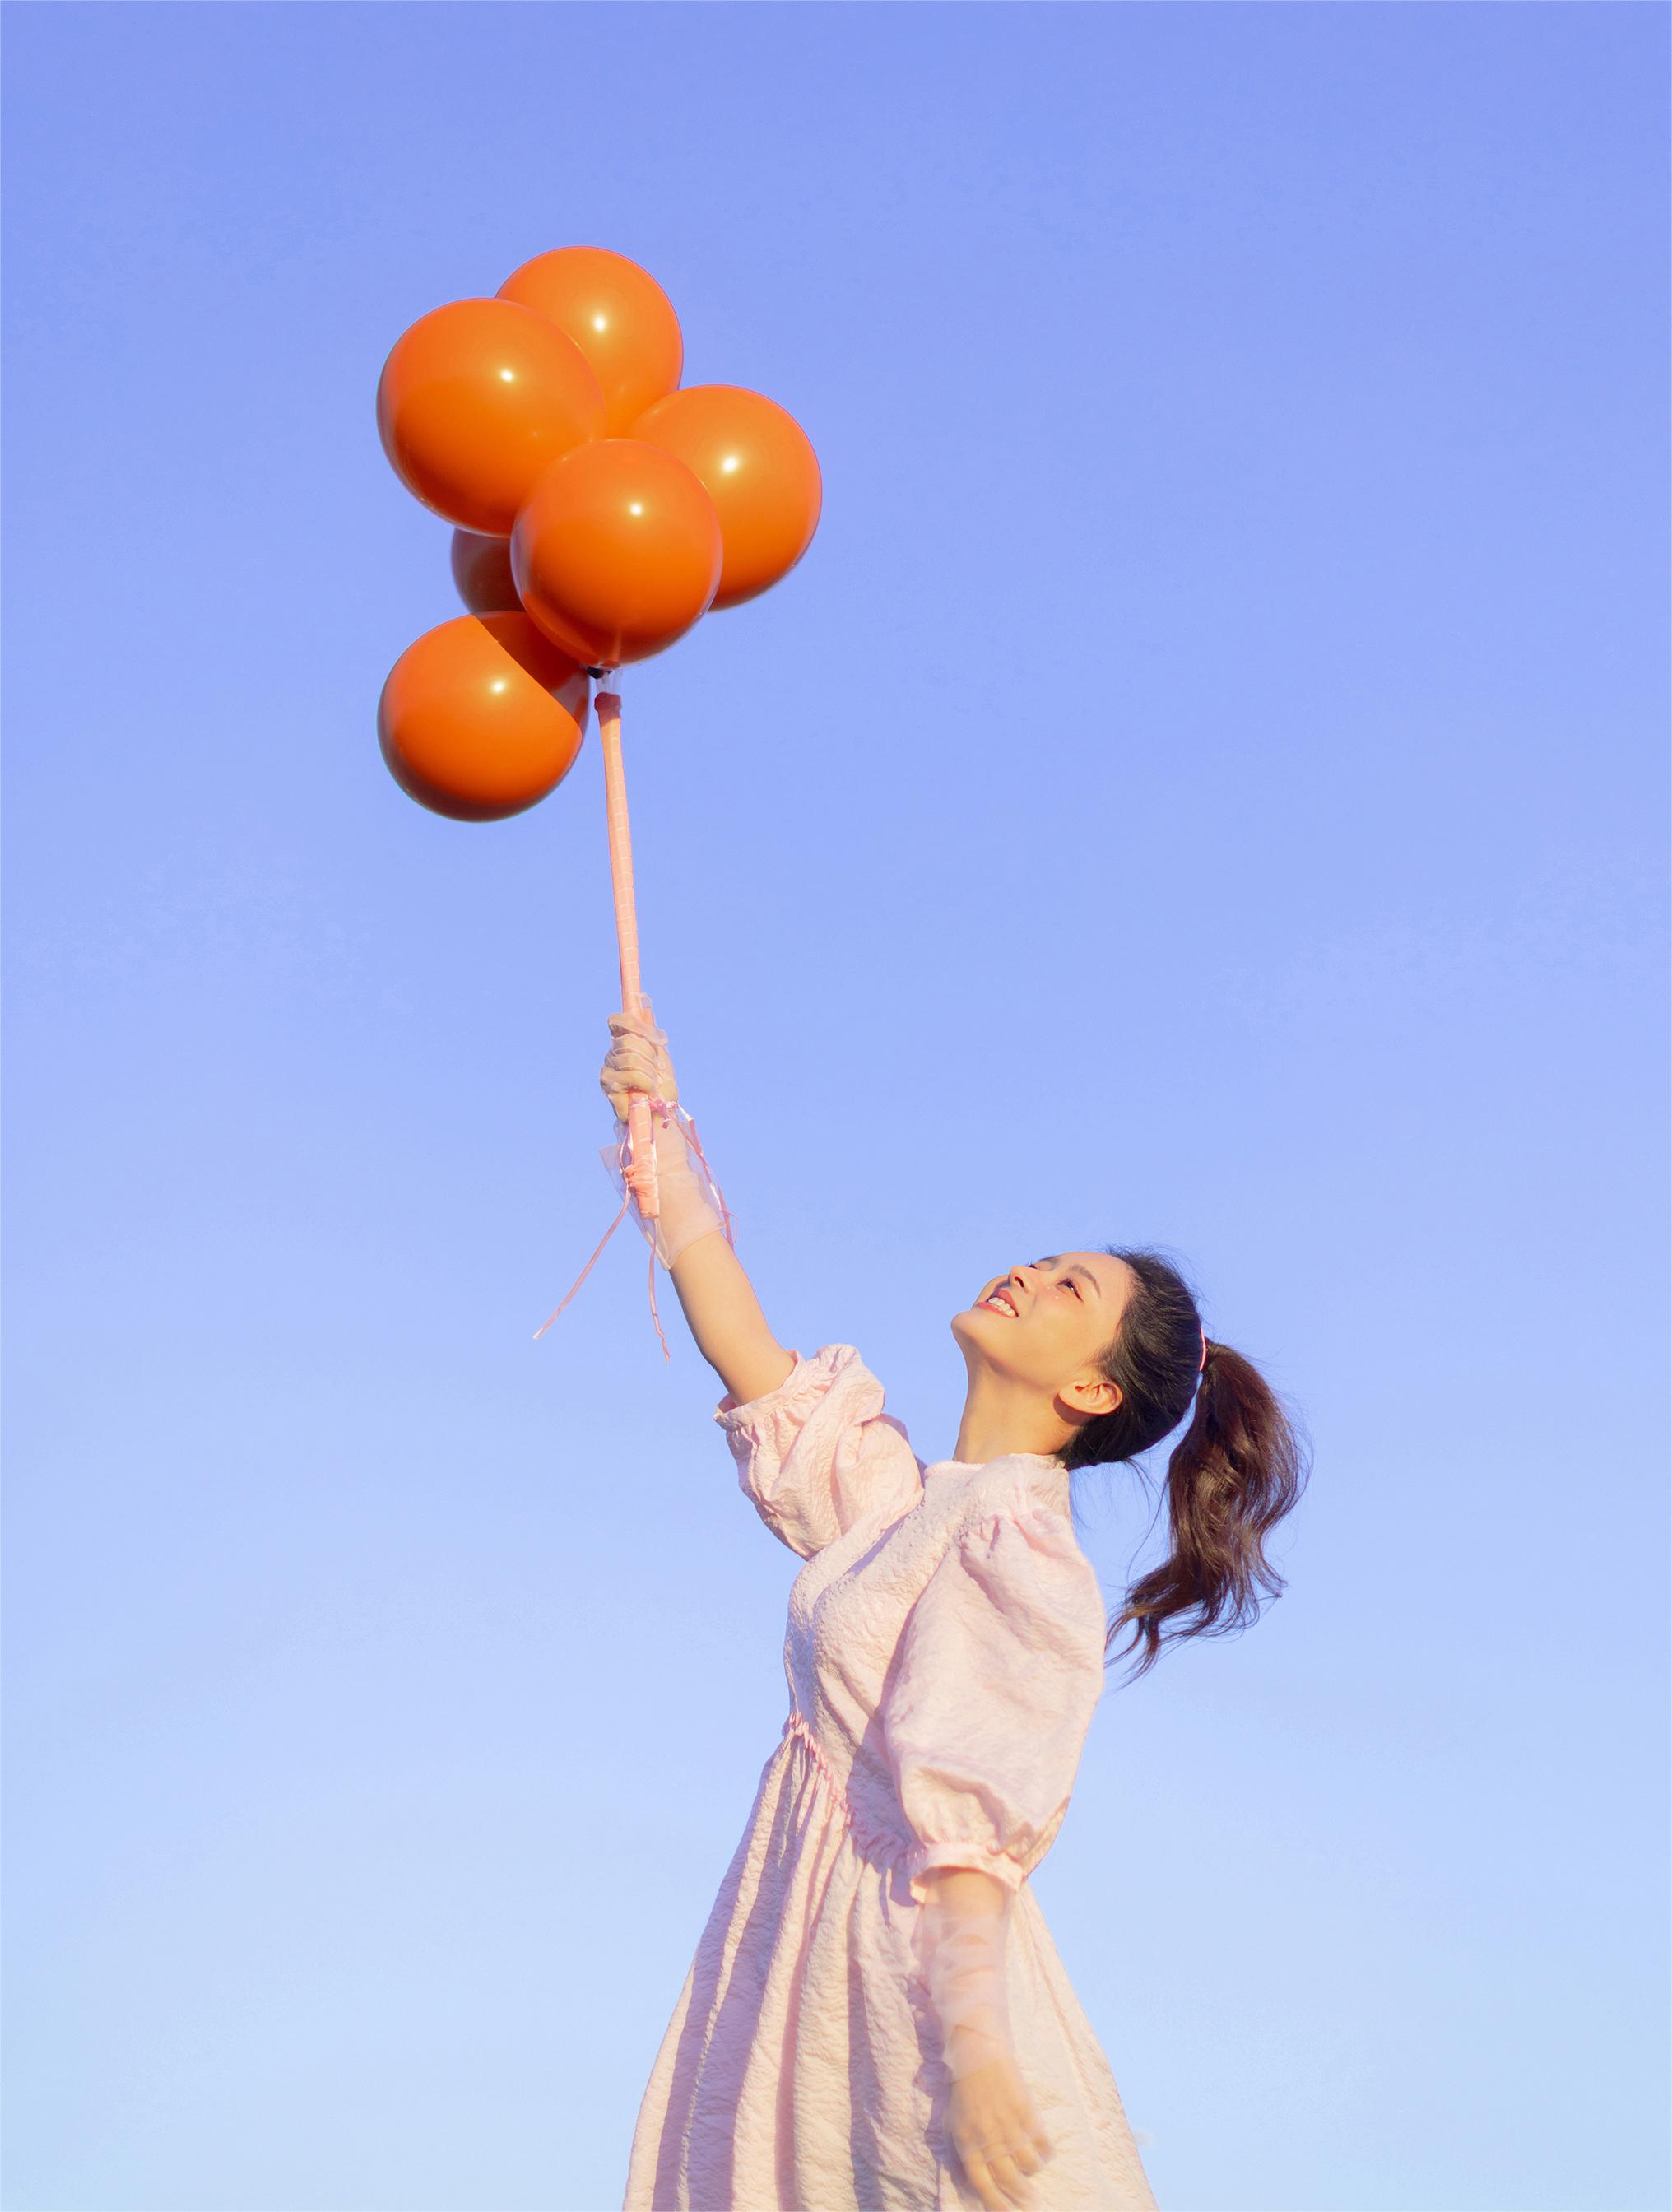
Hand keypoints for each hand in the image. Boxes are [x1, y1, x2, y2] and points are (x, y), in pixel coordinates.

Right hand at [600, 995, 676, 1119]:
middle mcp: (611, 1056)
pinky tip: (648, 1093)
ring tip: (652, 1084)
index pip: (616, 1021)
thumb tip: (645, 1003)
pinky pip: (632, 1074)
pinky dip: (647, 1083)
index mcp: (621, 1045)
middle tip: (656, 1071)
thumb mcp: (660, 1055)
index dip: (634, 1024)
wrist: (661, 1115)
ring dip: (650, 1072)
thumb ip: (650, 1032)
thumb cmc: (660, 1087)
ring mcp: (607, 1071)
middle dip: (650, 1055)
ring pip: (631, 1057)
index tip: (653, 1038)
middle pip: (629, 1040)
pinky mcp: (609, 1088)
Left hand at [947, 2052, 1053, 2210]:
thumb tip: (973, 2182)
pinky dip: (1046, 2154)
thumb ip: (964, 2152)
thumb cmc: (964, 2089)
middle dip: (1021, 2196)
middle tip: (1030, 2202)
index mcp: (967, 2142)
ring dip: (1033, 2173)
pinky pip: (1042, 2144)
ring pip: (1028, 2165)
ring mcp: (1009, 2125)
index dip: (996, 2204)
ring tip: (1033, 2172)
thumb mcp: (954, 2122)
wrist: (978, 2053)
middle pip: (1009, 2180)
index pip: (982, 2185)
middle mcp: (988, 2138)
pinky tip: (1044, 2152)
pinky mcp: (1026, 2112)